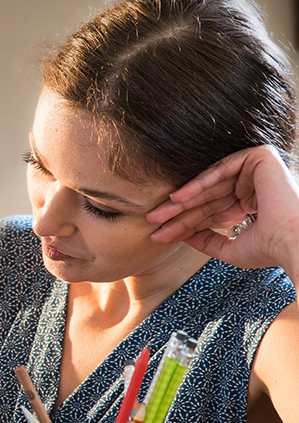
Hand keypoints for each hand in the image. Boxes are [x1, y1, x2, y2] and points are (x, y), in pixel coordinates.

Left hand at [147, 145, 298, 272]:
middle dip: (178, 213)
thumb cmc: (269, 249)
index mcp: (254, 204)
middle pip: (208, 199)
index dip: (186, 224)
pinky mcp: (261, 157)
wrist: (291, 242)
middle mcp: (256, 185)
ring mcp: (259, 170)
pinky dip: (199, 183)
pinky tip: (177, 197)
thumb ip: (207, 240)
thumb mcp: (229, 248)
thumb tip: (183, 237)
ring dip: (182, 201)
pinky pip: (222, 168)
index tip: (161, 235)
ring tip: (158, 214)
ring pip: (211, 185)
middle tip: (152, 222)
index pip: (212, 212)